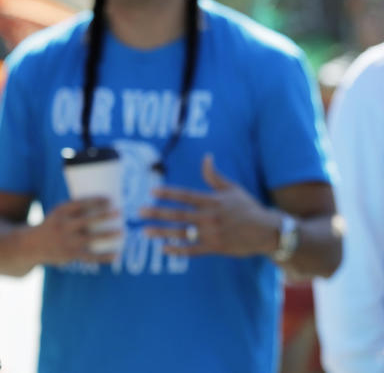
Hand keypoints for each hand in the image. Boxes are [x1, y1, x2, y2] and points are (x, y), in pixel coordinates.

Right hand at [34, 196, 121, 264]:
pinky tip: (117, 255)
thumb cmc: (52, 225)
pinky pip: (91, 256)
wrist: (32, 245)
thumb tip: (103, 207)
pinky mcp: (71, 255)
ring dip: (107, 235)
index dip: (96, 201)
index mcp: (60, 212)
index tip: (110, 199)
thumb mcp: (58, 213)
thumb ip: (76, 210)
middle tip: (119, 212)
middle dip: (104, 215)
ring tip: (121, 232)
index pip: (80, 203)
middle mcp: (63, 226)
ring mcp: (67, 241)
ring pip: (91, 238)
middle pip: (87, 220)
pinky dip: (105, 257)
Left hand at [140, 154, 279, 256]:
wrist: (268, 232)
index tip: (152, 192)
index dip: (169, 193)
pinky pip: (193, 250)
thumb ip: (214, 176)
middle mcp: (211, 217)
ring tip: (145, 232)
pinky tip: (164, 249)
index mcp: (213, 201)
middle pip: (179, 214)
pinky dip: (179, 250)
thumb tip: (206, 157)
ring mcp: (213, 234)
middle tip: (139, 212)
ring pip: (182, 233)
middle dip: (157, 213)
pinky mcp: (216, 248)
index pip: (186, 195)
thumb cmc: (248, 208)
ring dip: (162, 232)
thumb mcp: (232, 189)